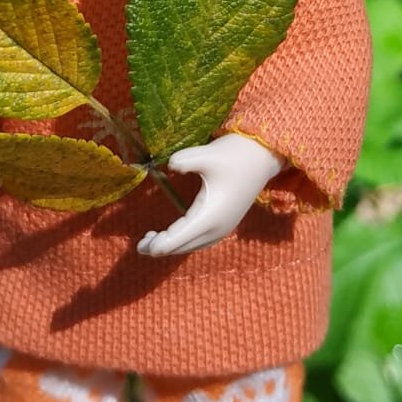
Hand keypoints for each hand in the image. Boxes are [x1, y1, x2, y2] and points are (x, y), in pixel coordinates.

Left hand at [137, 133, 283, 256]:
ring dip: (172, 245)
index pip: (176, 240)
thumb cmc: (235, 155)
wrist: (263, 156)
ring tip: (151, 239)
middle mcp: (216, 229)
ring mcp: (222, 228)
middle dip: (160, 247)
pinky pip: (199, 240)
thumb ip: (183, 161)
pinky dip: (183, 241)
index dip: (156, 245)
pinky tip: (173, 233)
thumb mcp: (207, 154)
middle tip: (139, 243)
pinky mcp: (224, 223)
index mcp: (209, 217)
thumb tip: (168, 166)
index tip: (139, 245)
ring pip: (191, 246)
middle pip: (182, 247)